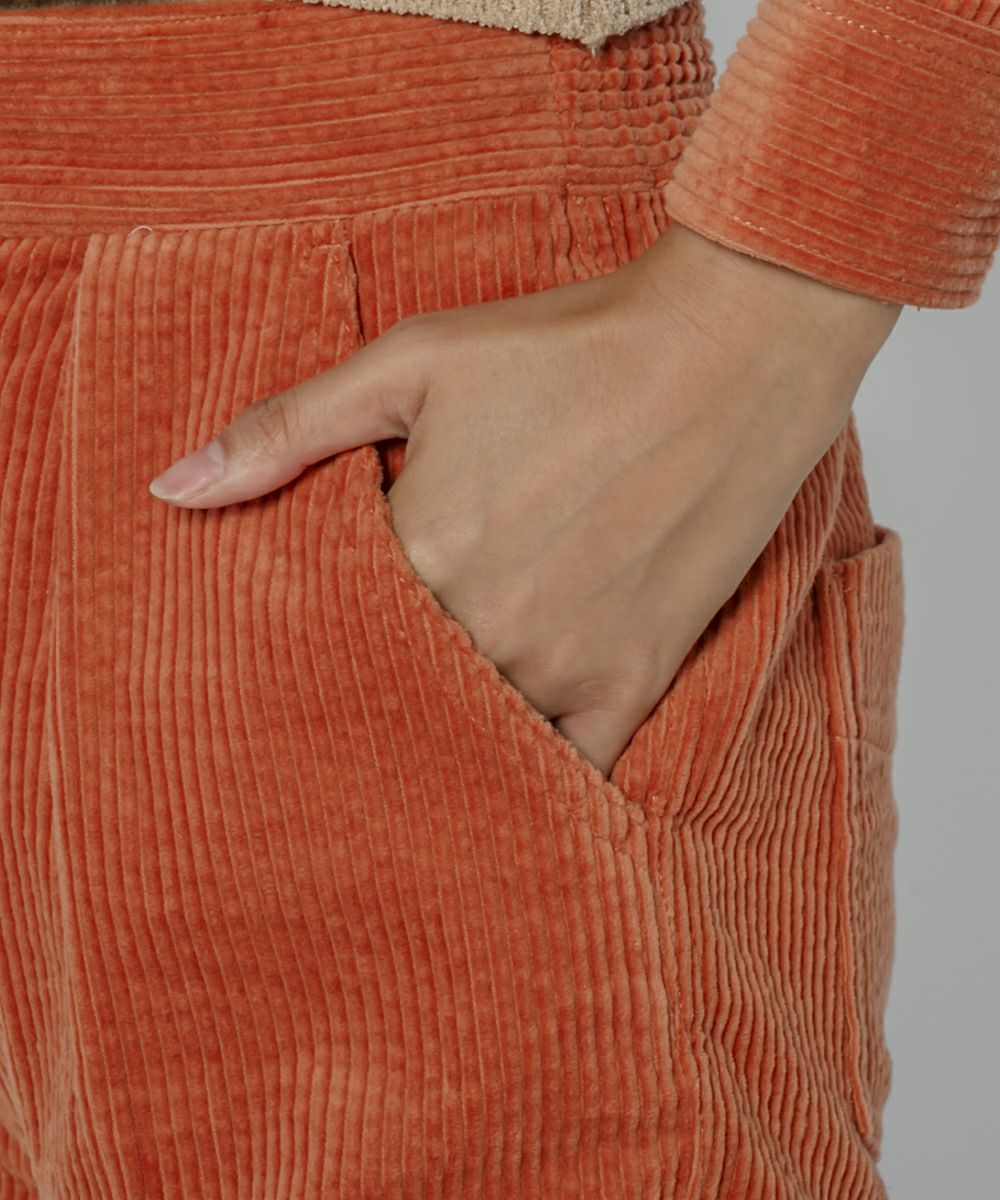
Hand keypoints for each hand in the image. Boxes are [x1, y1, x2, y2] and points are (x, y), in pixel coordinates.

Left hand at [147, 221, 901, 780]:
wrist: (731, 352)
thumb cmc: (570, 347)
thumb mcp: (414, 362)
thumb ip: (288, 431)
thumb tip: (171, 489)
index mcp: (418, 554)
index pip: (324, 637)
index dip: (313, 634)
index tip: (305, 638)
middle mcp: (485, 629)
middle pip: (394, 694)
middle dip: (372, 687)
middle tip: (364, 682)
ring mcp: (564, 667)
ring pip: (472, 738)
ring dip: (445, 730)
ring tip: (438, 707)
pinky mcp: (634, 682)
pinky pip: (569, 768)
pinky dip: (534, 771)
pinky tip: (507, 765)